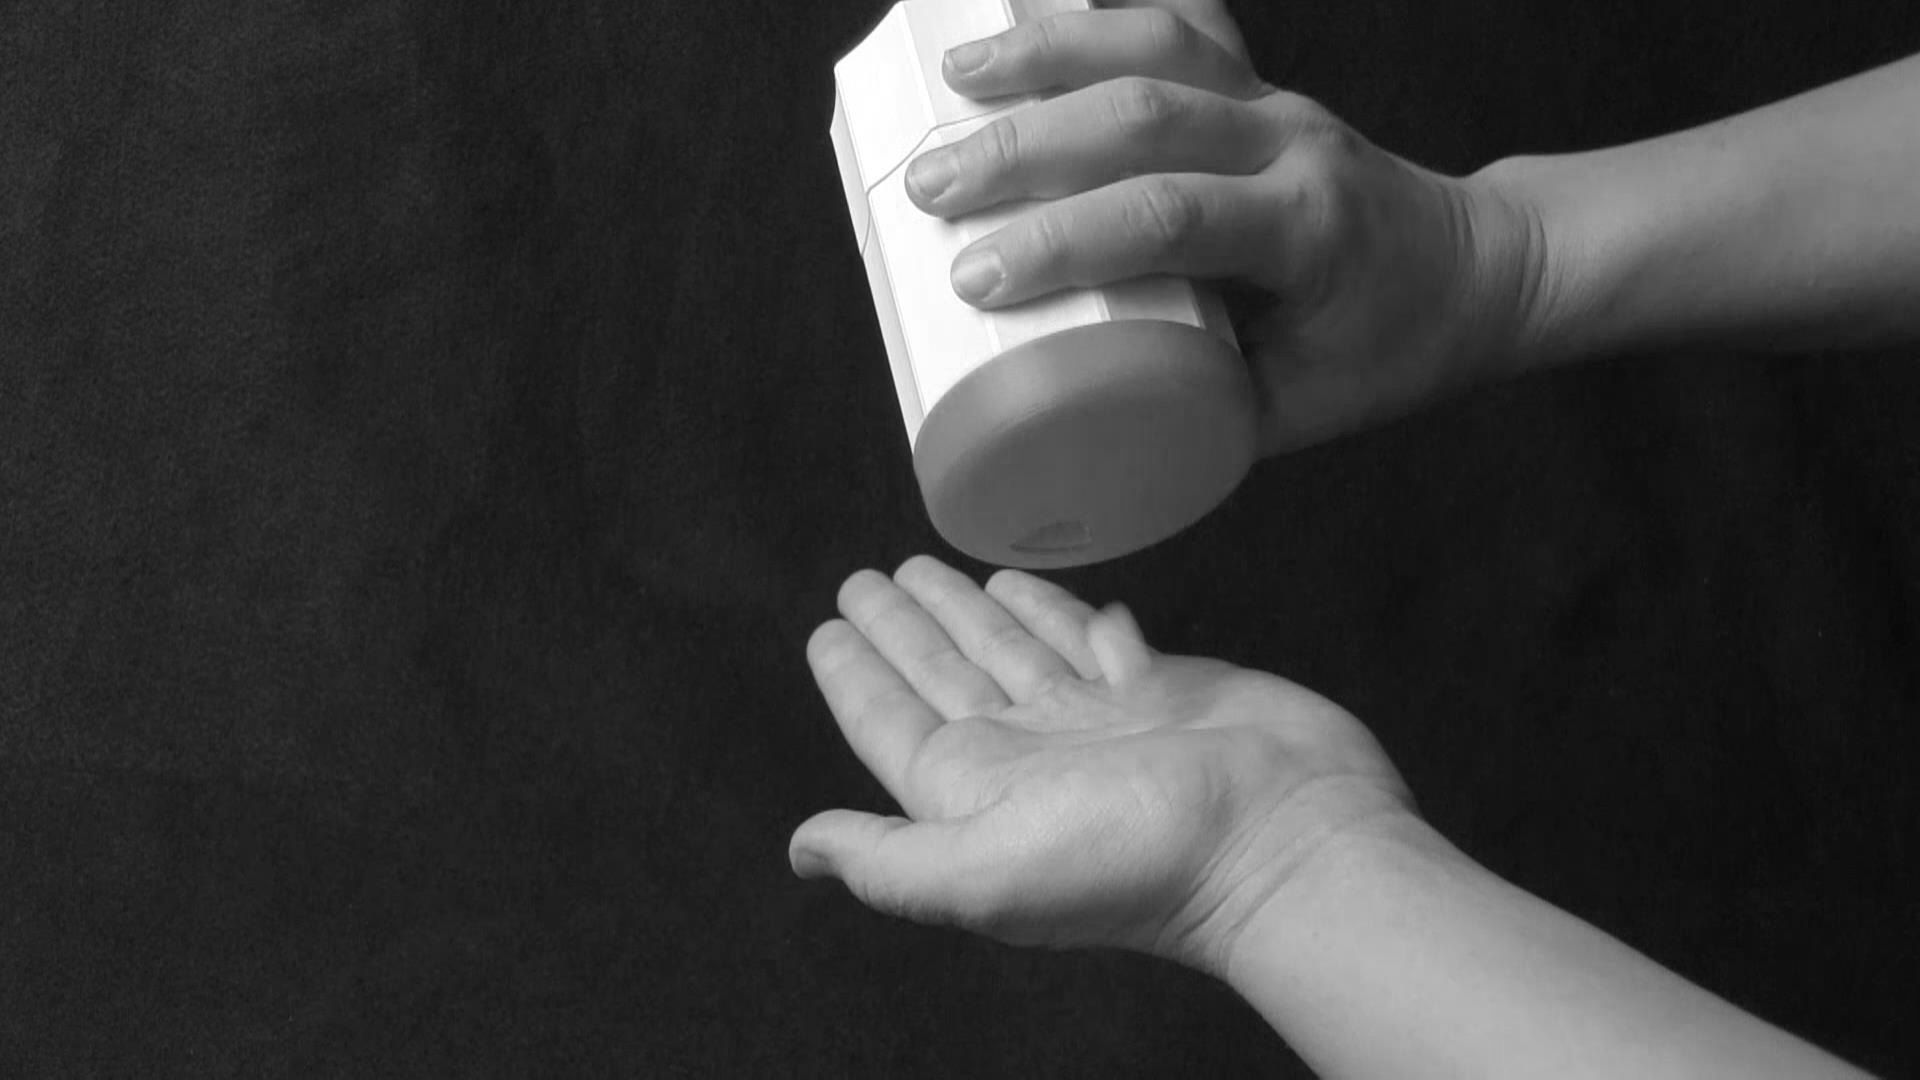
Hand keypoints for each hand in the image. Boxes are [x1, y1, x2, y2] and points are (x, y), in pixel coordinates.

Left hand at [787, 555, 1417, 977]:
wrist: (1285, 839)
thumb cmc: (1137, 856)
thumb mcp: (986, 870)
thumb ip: (888, 860)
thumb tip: (800, 847)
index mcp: (976, 792)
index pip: (893, 722)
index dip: (856, 675)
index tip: (827, 625)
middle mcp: (1029, 753)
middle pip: (944, 673)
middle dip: (904, 626)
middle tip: (865, 576)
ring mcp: (1096, 719)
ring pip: (1010, 649)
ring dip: (967, 610)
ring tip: (927, 568)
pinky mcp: (1161, 688)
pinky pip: (1090, 638)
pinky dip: (1057, 611)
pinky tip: (1030, 587)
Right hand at [904, 0, 1546, 454]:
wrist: (1478, 270)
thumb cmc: (1386, 351)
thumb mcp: (1297, 411)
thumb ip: (1193, 415)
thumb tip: (1067, 435)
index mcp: (1307, 231)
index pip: (1171, 218)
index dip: (1065, 241)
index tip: (974, 277)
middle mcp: (1292, 145)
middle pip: (1144, 117)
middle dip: (1021, 145)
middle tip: (926, 185)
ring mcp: (1276, 99)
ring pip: (1157, 45)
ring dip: (1046, 53)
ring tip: (950, 75)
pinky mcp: (1258, 80)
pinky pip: (1179, 24)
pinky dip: (1101, 17)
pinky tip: (1029, 16)